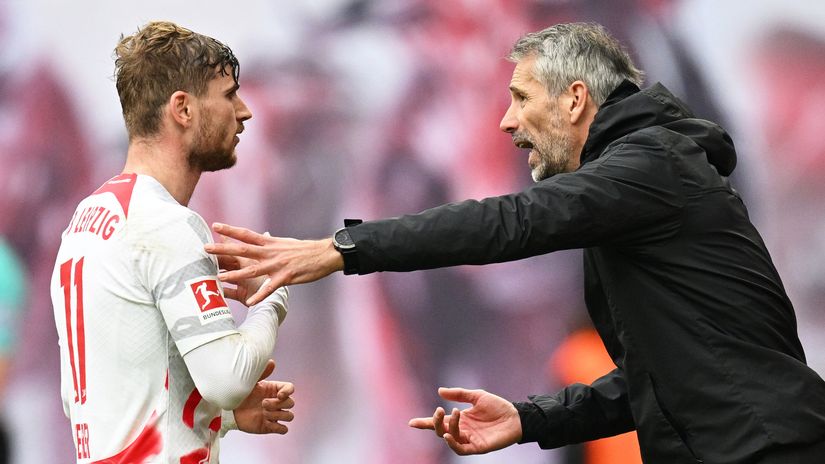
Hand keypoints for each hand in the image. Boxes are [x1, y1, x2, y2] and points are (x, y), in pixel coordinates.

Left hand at [204, 223, 343, 305]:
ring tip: (219, 278)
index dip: (230, 230)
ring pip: (252, 270)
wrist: (325, 254)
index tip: (215, 226)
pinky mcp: (287, 277)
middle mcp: (271, 252)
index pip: (246, 234)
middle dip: (223, 250)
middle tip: (205, 249)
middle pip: (243, 250)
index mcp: (270, 243)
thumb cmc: (305, 250)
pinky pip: (270, 288)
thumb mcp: (285, 243)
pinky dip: (260, 295)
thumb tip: (261, 239)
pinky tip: (250, 301)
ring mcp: (278, 265)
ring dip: (235, 274)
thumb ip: (270, 244)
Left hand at [233, 360, 294, 433]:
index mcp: (274, 389)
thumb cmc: (240, 394)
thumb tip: (272, 362)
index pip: (290, 388)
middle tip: (263, 404)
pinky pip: (284, 429)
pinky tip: (267, 422)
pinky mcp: (270, 426)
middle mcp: (277, 402)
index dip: (288, 391)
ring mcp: (274, 415)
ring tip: (263, 413)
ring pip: (290, 416)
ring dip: (278, 415)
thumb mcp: (250, 382)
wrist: (229, 410)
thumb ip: (261, 373)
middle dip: (278, 404)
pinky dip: (278, 427)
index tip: (279, 394)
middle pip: (291, 403)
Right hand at [408, 387, 521, 455]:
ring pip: (449, 437)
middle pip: (441, 430)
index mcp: (460, 419)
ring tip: (454, 413)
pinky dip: (453, 443)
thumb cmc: (498, 407)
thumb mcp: (477, 396)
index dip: (425, 423)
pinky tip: (450, 435)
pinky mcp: (477, 447)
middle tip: (439, 410)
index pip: (439, 422)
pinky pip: (461, 449)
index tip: (411, 422)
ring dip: (448, 426)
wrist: (516, 416)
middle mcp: (462, 430)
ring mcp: (469, 439)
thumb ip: (459, 394)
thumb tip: (440, 391)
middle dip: (435, 421)